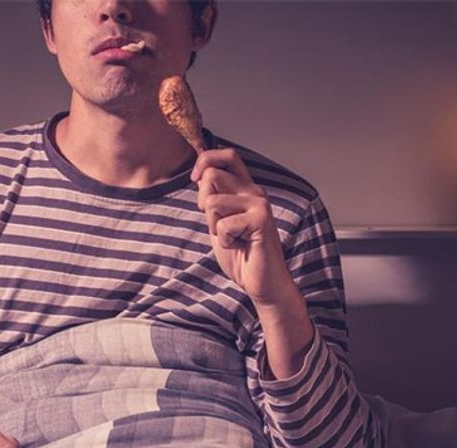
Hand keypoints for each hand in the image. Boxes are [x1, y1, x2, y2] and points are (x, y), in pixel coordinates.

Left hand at [190, 148, 293, 307]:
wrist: (262, 283)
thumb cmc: (241, 255)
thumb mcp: (219, 222)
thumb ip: (213, 200)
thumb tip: (199, 176)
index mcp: (245, 189)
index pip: (227, 155)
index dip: (204, 161)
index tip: (194, 180)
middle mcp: (254, 191)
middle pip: (212, 175)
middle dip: (202, 203)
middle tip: (216, 224)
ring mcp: (260, 204)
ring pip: (212, 201)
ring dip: (213, 226)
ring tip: (231, 238)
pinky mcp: (261, 219)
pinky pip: (223, 223)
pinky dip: (224, 240)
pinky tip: (239, 246)